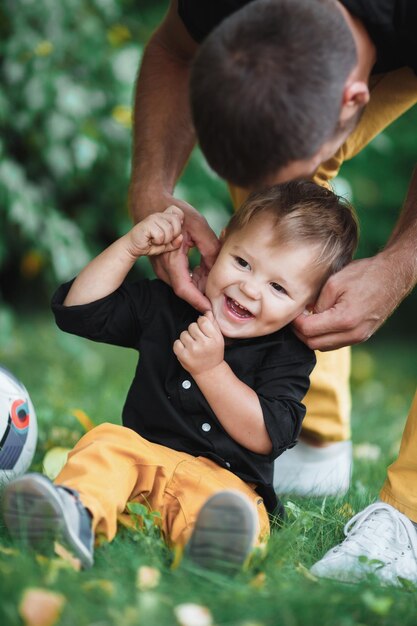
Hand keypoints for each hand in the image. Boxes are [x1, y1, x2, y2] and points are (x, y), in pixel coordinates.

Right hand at [126, 207, 183, 256]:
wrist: (133, 247)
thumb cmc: (149, 245)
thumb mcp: (166, 245)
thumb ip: (175, 242)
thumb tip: (181, 237)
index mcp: (164, 217)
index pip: (178, 212)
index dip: (179, 223)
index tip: (173, 232)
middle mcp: (159, 215)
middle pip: (176, 221)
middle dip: (173, 235)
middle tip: (164, 240)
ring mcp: (153, 218)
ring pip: (169, 230)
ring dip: (164, 240)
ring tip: (156, 241)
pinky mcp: (147, 224)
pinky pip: (161, 235)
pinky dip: (157, 241)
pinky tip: (150, 240)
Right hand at [133, 192, 220, 311]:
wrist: (152, 204)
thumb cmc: (174, 212)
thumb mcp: (198, 226)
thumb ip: (210, 247)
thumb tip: (219, 268)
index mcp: (171, 261)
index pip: (186, 290)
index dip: (199, 302)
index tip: (212, 310)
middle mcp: (164, 269)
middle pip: (188, 290)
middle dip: (205, 292)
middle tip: (223, 288)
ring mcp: (164, 269)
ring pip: (186, 284)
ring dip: (201, 282)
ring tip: (216, 272)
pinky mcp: (166, 266)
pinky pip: (182, 277)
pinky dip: (196, 276)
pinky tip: (205, 267)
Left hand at [173, 311, 224, 375]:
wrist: (209, 371)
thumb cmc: (213, 352)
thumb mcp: (218, 338)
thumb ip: (213, 324)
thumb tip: (206, 312)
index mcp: (214, 338)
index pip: (202, 320)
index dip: (201, 323)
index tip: (203, 330)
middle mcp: (203, 344)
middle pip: (192, 326)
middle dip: (194, 331)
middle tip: (198, 340)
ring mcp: (192, 350)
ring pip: (183, 333)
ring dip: (187, 338)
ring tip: (193, 345)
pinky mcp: (183, 356)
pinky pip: (176, 342)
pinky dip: (180, 345)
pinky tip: (187, 350)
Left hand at [292, 254, 404, 350]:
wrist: (393, 276)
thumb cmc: (364, 275)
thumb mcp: (333, 283)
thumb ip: (317, 303)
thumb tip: (306, 315)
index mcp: (345, 320)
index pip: (308, 330)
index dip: (296, 322)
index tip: (294, 312)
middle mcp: (353, 334)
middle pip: (314, 343)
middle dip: (301, 332)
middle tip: (298, 317)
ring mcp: (359, 337)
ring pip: (324, 346)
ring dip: (313, 336)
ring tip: (309, 319)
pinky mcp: (362, 336)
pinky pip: (336, 343)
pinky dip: (325, 336)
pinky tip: (322, 322)